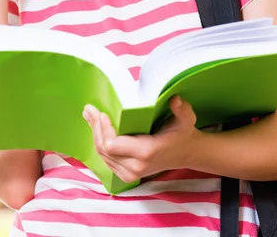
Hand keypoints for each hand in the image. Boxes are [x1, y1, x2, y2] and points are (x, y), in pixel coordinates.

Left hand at [83, 96, 198, 183]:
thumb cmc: (183, 133)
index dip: (103, 129)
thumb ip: (181, 109)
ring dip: (95, 134)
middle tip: (89, 109)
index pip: (112, 144)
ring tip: (90, 115)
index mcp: (146, 152)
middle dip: (95, 128)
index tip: (102, 113)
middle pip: (103, 149)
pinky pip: (106, 160)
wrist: (185, 153)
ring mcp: (130, 174)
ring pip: (102, 155)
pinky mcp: (126, 176)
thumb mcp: (186, 118)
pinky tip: (97, 129)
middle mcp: (135, 167)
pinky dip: (99, 144)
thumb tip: (175, 100)